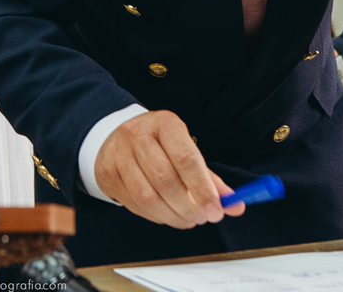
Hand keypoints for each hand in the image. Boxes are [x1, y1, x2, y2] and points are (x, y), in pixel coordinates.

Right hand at [95, 110, 244, 227]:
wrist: (116, 136)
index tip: (216, 211)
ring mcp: (118, 153)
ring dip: (172, 216)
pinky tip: (166, 213)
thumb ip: (210, 178)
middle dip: (188, 207)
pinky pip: (134, 204)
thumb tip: (235, 204)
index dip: (202, 188)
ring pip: (147, 197)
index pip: (185, 158)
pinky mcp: (107, 172)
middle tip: (201, 218)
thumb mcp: (185, 150)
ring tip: (186, 219)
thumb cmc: (159, 145)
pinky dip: (155, 216)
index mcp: (165, 124)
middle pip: (165, 180)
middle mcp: (138, 134)